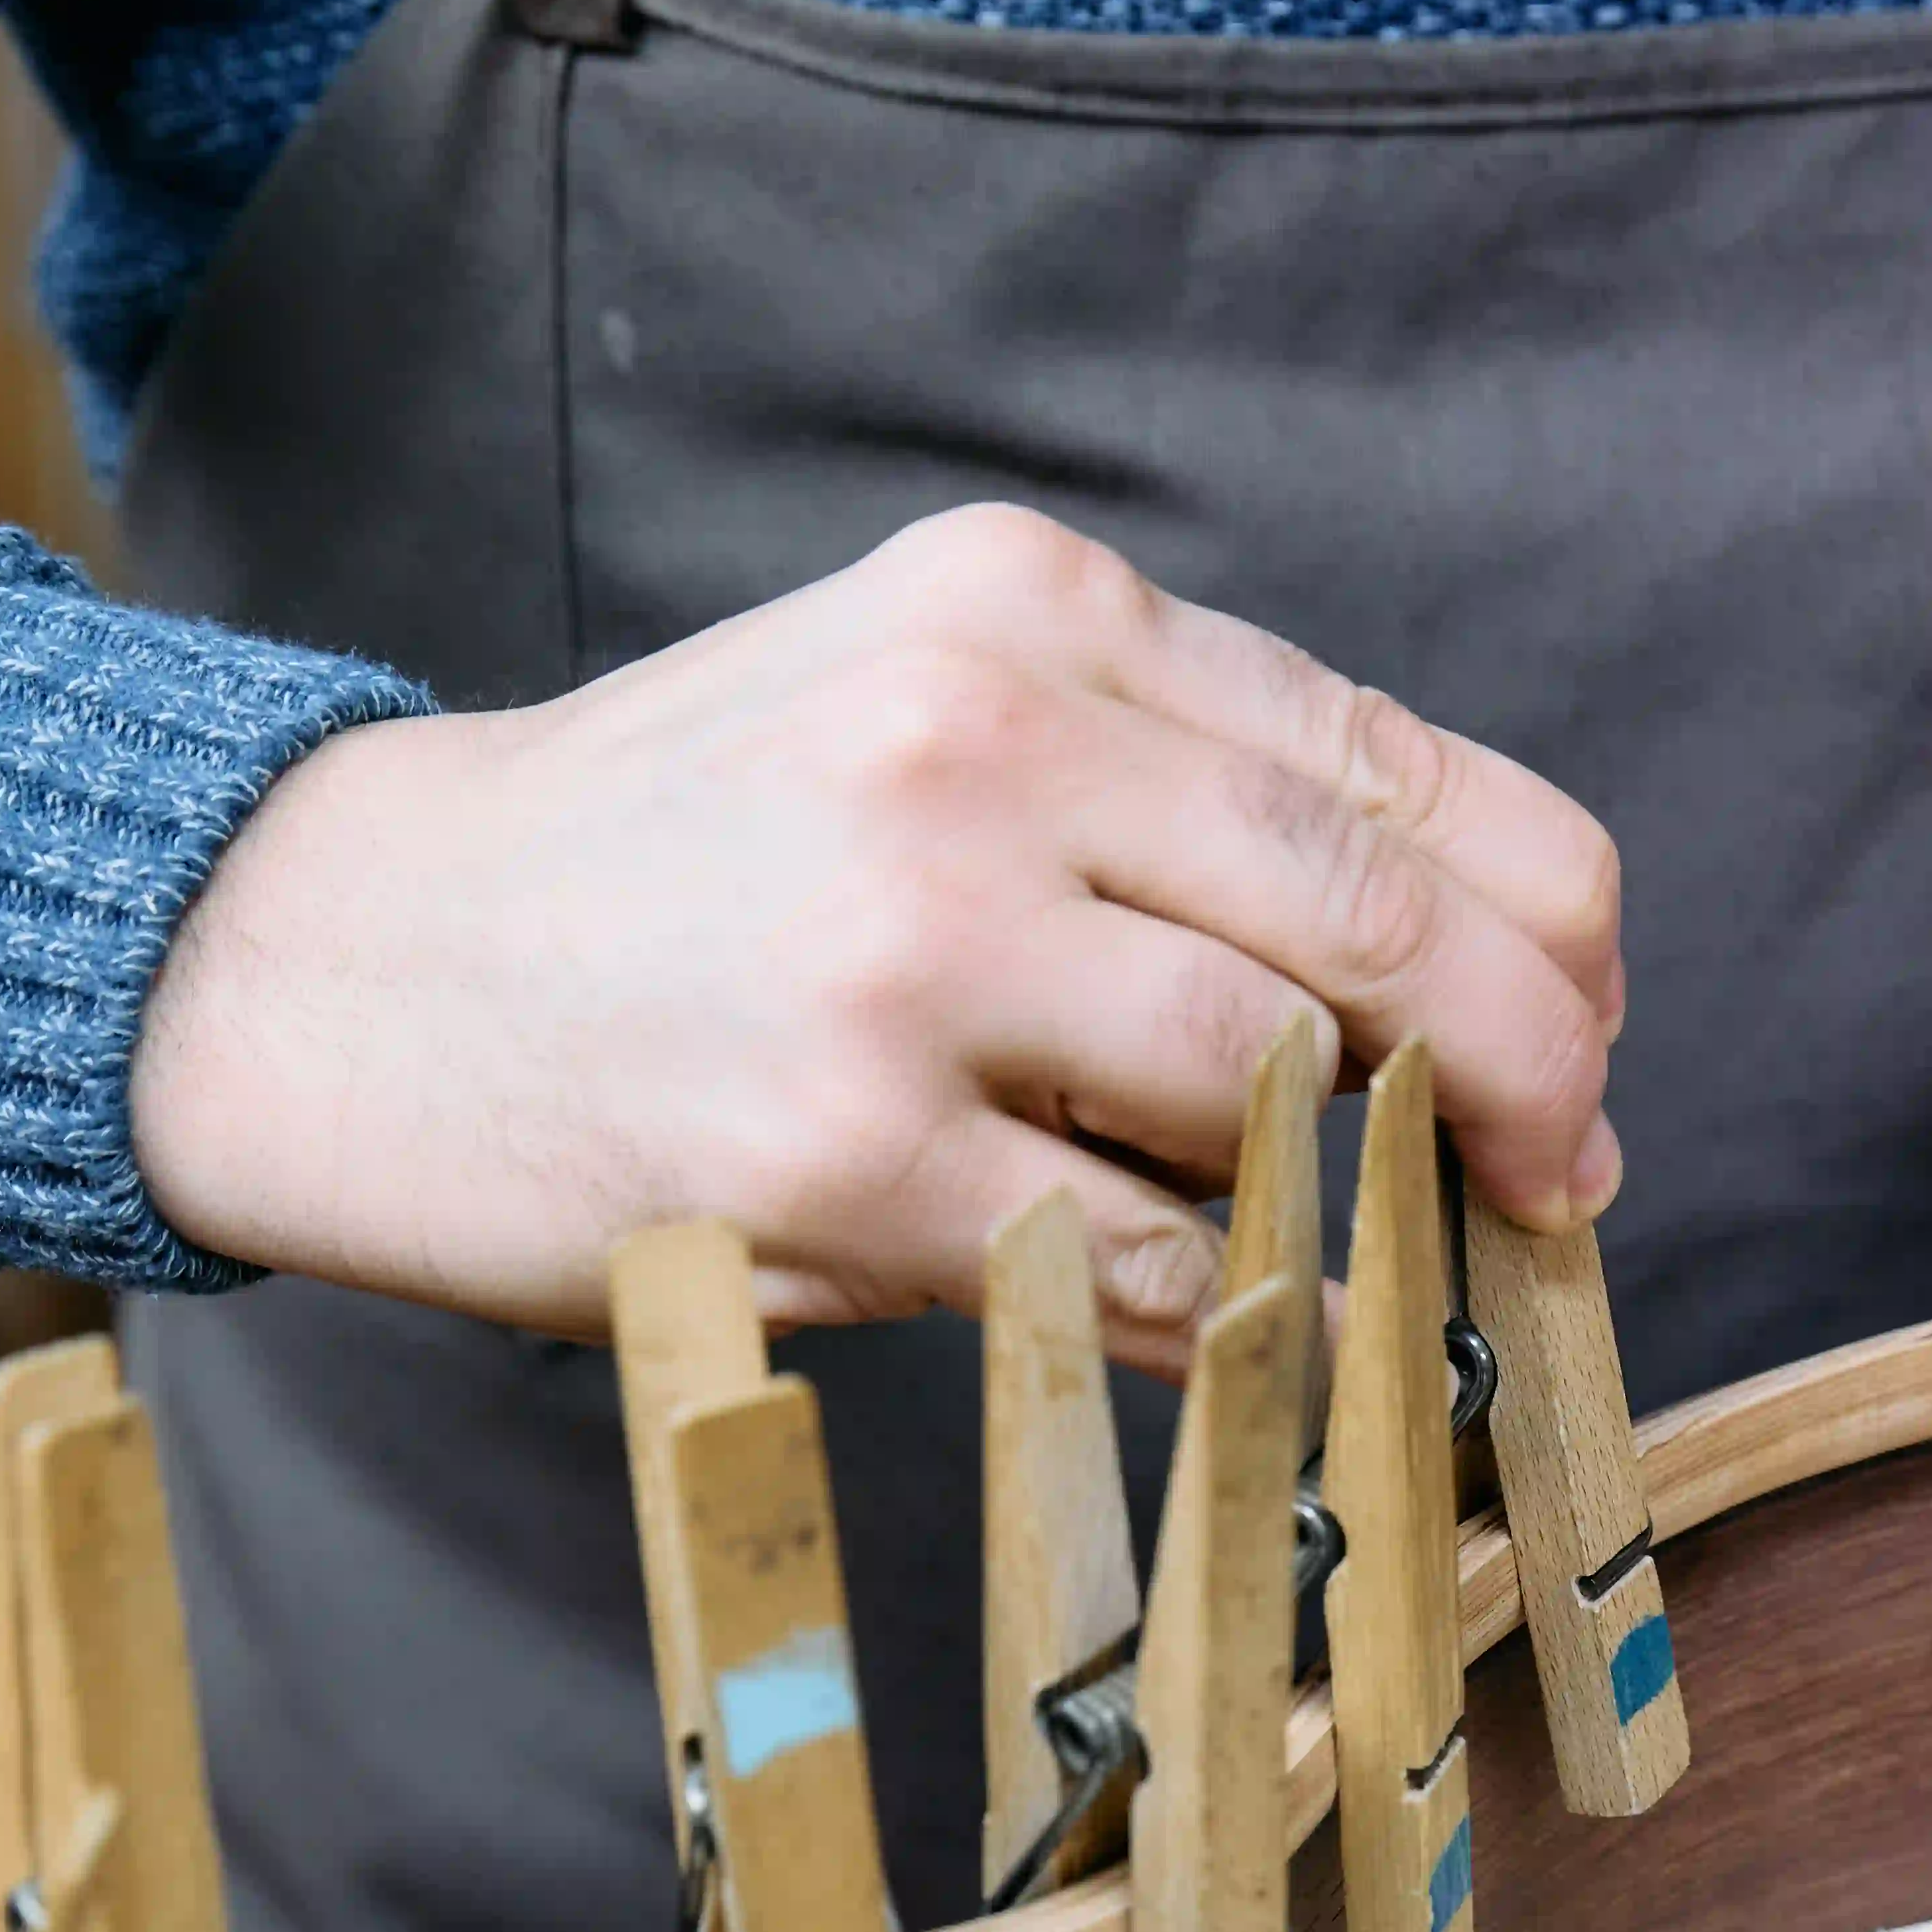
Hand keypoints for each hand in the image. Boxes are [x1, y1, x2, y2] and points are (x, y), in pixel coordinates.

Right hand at [132, 503, 1624, 1355]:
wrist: (346, 961)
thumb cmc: (662, 859)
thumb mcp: (906, 708)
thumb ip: (1157, 797)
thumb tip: (1454, 980)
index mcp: (1025, 614)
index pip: (1390, 769)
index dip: (1545, 929)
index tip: (1585, 1033)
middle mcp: (982, 748)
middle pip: (1388, 928)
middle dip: (1535, 1074)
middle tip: (1566, 1170)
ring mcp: (912, 958)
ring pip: (1286, 1098)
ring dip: (1392, 1201)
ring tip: (1408, 1248)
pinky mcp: (853, 1157)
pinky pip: (1149, 1266)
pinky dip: (1245, 1309)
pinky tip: (1258, 1317)